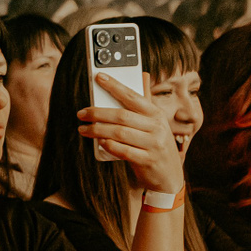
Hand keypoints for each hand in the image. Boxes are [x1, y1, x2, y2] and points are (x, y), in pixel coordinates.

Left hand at [78, 74, 185, 196]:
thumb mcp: (154, 123)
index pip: (133, 96)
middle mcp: (157, 127)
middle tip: (81, 113)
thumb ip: (144, 103)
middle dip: (98, 113)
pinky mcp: (148, 161)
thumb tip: (143, 75)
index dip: (115, 86)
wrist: (169, 175)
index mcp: (156, 114)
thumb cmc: (155, 145)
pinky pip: (124, 151)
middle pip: (122, 116)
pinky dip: (109, 145)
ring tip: (83, 129)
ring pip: (120, 133)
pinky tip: (99, 142)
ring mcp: (154, 144)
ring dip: (97, 130)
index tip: (98, 77)